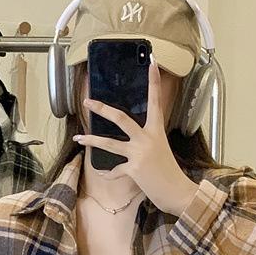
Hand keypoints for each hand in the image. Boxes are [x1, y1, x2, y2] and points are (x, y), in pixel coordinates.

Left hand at [72, 60, 199, 216]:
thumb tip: (131, 138)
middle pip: (121, 118)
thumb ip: (146, 140)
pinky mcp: (133, 169)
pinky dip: (108, 173)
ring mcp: (139, 153)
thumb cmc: (168, 171)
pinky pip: (114, 170)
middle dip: (102, 109)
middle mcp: (147, 138)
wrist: (176, 191)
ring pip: (110, 144)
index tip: (152, 63)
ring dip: (92, 140)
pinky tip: (103, 173)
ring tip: (79, 137)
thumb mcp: (160, 149)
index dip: (154, 82)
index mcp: (156, 130)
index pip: (156, 101)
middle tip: (87, 101)